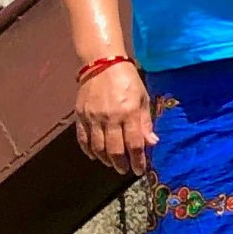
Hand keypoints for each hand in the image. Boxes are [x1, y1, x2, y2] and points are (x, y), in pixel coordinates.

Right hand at [73, 61, 154, 175]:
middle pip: (114, 149)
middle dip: (121, 163)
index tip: (139, 170)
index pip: (134, 144)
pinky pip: (83, 138)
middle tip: (125, 170)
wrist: (102, 63)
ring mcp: (93, 117)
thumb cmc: (128, 80)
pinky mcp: (80, 115)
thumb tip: (152, 143)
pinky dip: (88, 150)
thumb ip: (146, 122)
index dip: (137, 160)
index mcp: (129, 113)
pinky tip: (94, 155)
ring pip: (97, 147)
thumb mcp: (143, 98)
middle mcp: (110, 117)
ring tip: (112, 164)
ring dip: (105, 159)